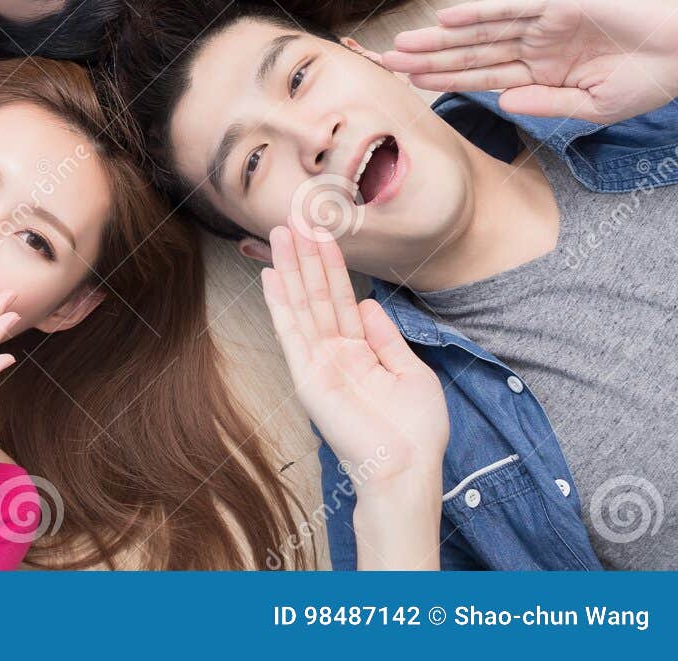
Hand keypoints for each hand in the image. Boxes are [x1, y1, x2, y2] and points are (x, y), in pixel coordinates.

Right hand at [261, 221, 446, 486]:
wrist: (408, 468)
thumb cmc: (416, 431)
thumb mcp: (412, 372)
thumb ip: (386, 337)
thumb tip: (366, 304)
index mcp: (361, 352)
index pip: (341, 299)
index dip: (331, 266)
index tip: (322, 232)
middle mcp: (334, 353)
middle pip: (316, 295)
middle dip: (305, 256)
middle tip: (294, 218)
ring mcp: (318, 363)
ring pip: (301, 305)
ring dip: (289, 268)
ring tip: (279, 233)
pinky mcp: (307, 376)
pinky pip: (291, 332)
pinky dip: (280, 304)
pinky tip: (271, 277)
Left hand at [383, 0, 677, 123]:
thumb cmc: (644, 81)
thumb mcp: (590, 106)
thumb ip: (545, 103)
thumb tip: (502, 103)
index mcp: (539, 75)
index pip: (479, 78)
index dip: (443, 81)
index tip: (406, 85)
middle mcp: (533, 48)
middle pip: (469, 54)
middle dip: (428, 60)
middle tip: (386, 63)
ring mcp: (542, 25)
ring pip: (480, 33)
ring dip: (441, 38)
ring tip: (404, 44)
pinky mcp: (557, 4)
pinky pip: (510, 8)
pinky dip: (479, 13)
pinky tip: (448, 18)